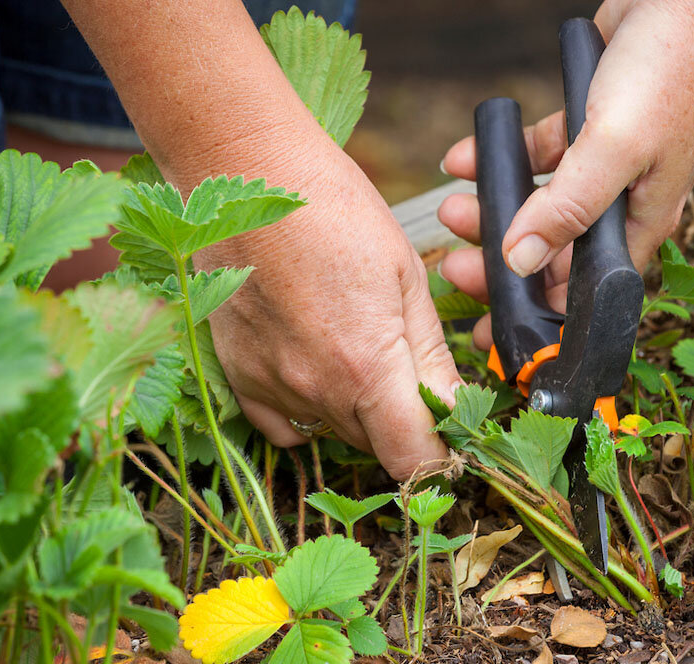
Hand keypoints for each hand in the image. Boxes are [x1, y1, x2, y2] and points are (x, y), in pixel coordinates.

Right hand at [196, 141, 462, 479]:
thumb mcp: (406, 276)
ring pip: (333, 432)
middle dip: (402, 423)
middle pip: (376, 446)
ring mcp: (270, 386)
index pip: (412, 458)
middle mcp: (315, 391)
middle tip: (407, 368)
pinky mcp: (238, 375)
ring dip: (357, 412)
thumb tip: (455, 410)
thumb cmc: (336, 211)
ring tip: (355, 345)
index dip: (439, 458)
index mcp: (367, 366)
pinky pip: (283, 424)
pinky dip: (308, 410)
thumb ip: (430, 357)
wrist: (247, 175)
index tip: (449, 438)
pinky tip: (317, 365)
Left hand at [436, 0, 693, 348]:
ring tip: (451, 209)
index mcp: (643, 222)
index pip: (584, 291)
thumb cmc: (669, 68)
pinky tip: (464, 158)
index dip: (538, 316)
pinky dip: (500, 159)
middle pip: (554, 253)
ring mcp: (603, 165)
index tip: (492, 335)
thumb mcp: (616, 148)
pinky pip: (535, 156)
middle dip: (501, 264)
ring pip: (537, 206)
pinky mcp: (584, 126)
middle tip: (454, 267)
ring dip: (492, 211)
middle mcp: (623, 201)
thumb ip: (568, 208)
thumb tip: (521, 263)